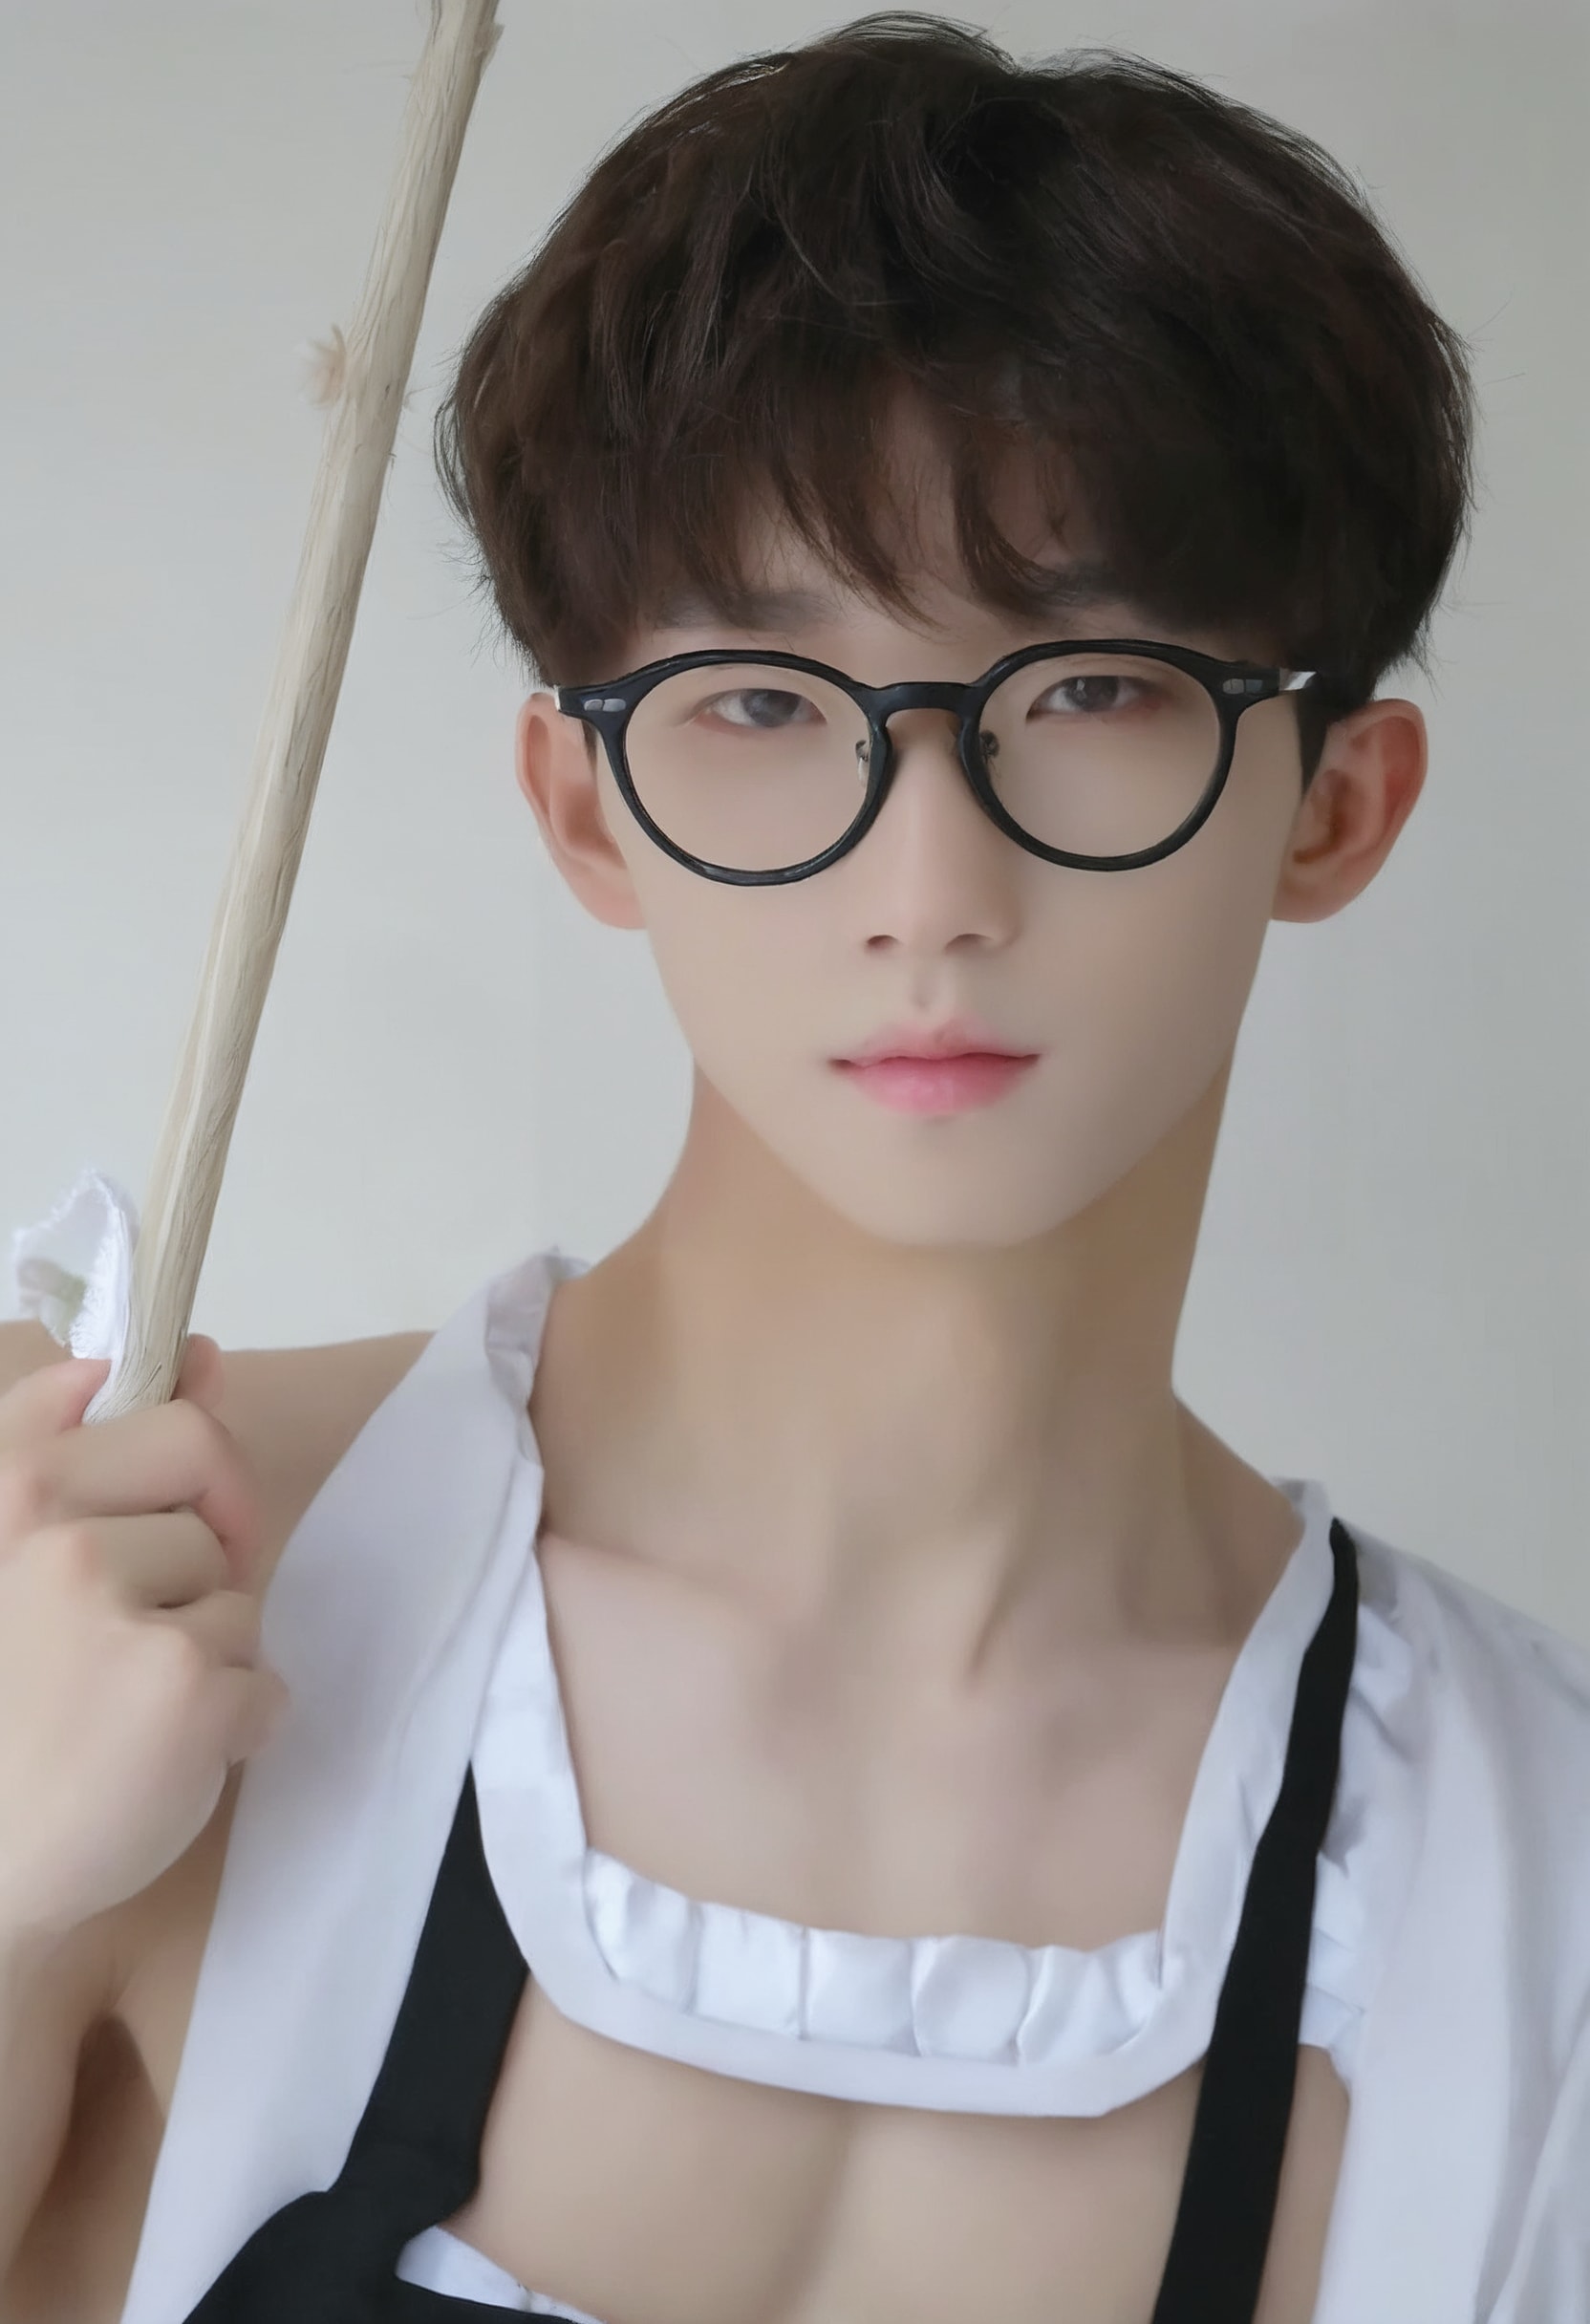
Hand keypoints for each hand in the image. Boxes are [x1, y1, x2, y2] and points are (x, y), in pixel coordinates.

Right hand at [0, 1338, 288, 1942]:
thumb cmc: (2, 1705)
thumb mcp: (8, 1545)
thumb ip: (80, 1441)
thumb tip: (200, 1353)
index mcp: (14, 1492)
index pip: (174, 1421)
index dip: (194, 1476)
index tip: (165, 1519)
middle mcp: (59, 1538)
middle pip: (216, 1498)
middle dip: (205, 1558)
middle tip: (143, 1628)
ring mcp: (125, 1613)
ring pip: (238, 1597)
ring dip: (207, 1656)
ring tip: (124, 1711)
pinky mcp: (184, 1694)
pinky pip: (263, 1682)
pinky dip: (233, 1728)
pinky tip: (158, 1761)